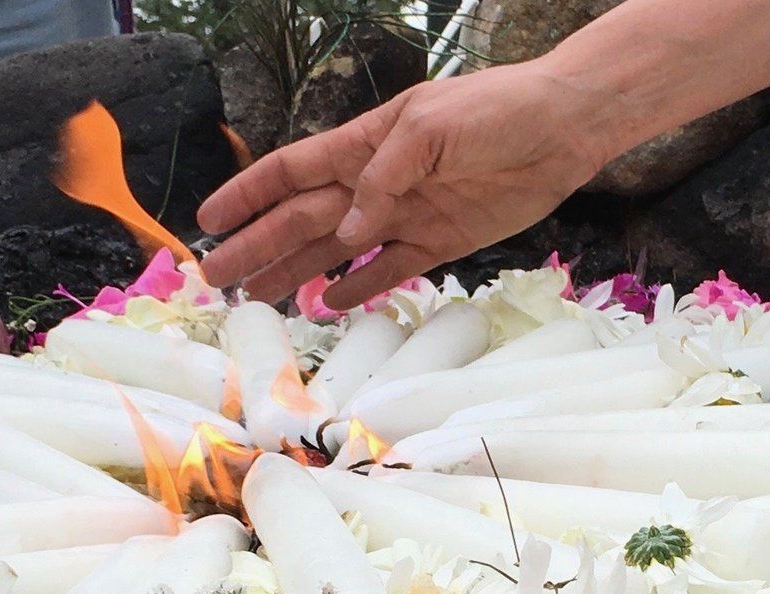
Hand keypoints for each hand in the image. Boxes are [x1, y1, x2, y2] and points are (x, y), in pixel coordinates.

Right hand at [197, 62, 621, 308]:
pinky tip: (328, 306)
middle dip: (257, 246)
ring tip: (258, 300)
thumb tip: (348, 231)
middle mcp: (375, 183)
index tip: (207, 222)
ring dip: (295, 273)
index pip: (291, 172)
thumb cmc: (495, 110)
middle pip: (302, 220)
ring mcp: (405, 215)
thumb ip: (385, 179)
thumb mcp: (431, 127)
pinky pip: (388, 271)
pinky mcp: (439, 243)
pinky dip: (359, 289)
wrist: (561, 128)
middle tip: (216, 279)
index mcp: (364, 145)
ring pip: (335, 251)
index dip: (248, 196)